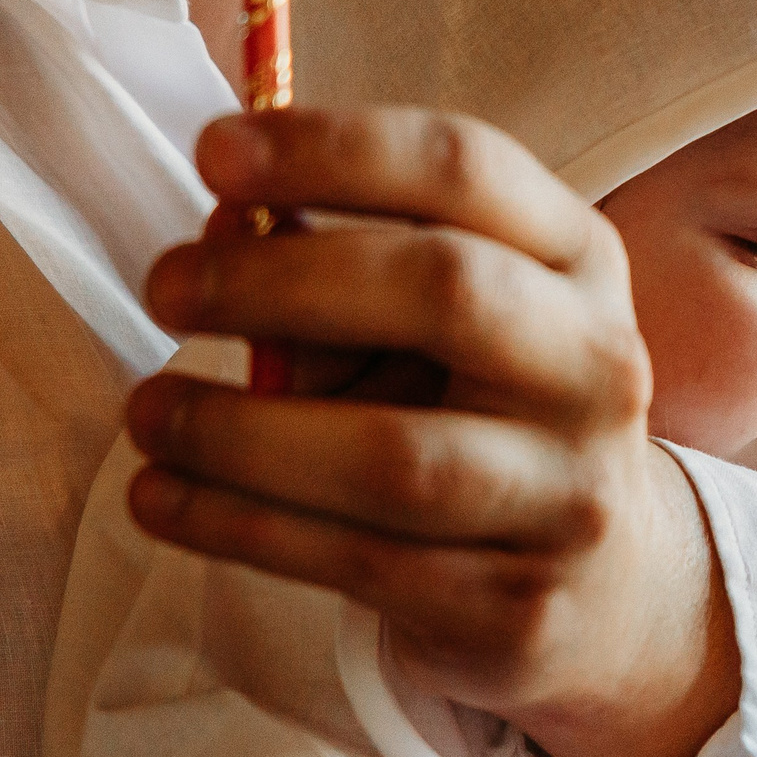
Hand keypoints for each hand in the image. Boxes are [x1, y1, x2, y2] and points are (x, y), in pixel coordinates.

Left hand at [130, 107, 729, 756]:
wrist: (606, 588)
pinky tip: (165, 498)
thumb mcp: (449, 320)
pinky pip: (357, 561)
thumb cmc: (489, 417)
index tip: (212, 156)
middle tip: (166, 291)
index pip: (468, 170)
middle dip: (280, 280)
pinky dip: (236, 525)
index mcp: (581, 264)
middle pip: (446, 292)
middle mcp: (599, 370)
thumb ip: (344, 267)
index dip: (333, 149)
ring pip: (391, 457)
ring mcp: (571, 497)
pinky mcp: (517, 608)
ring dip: (239, 432)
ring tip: (150, 415)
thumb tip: (222, 233)